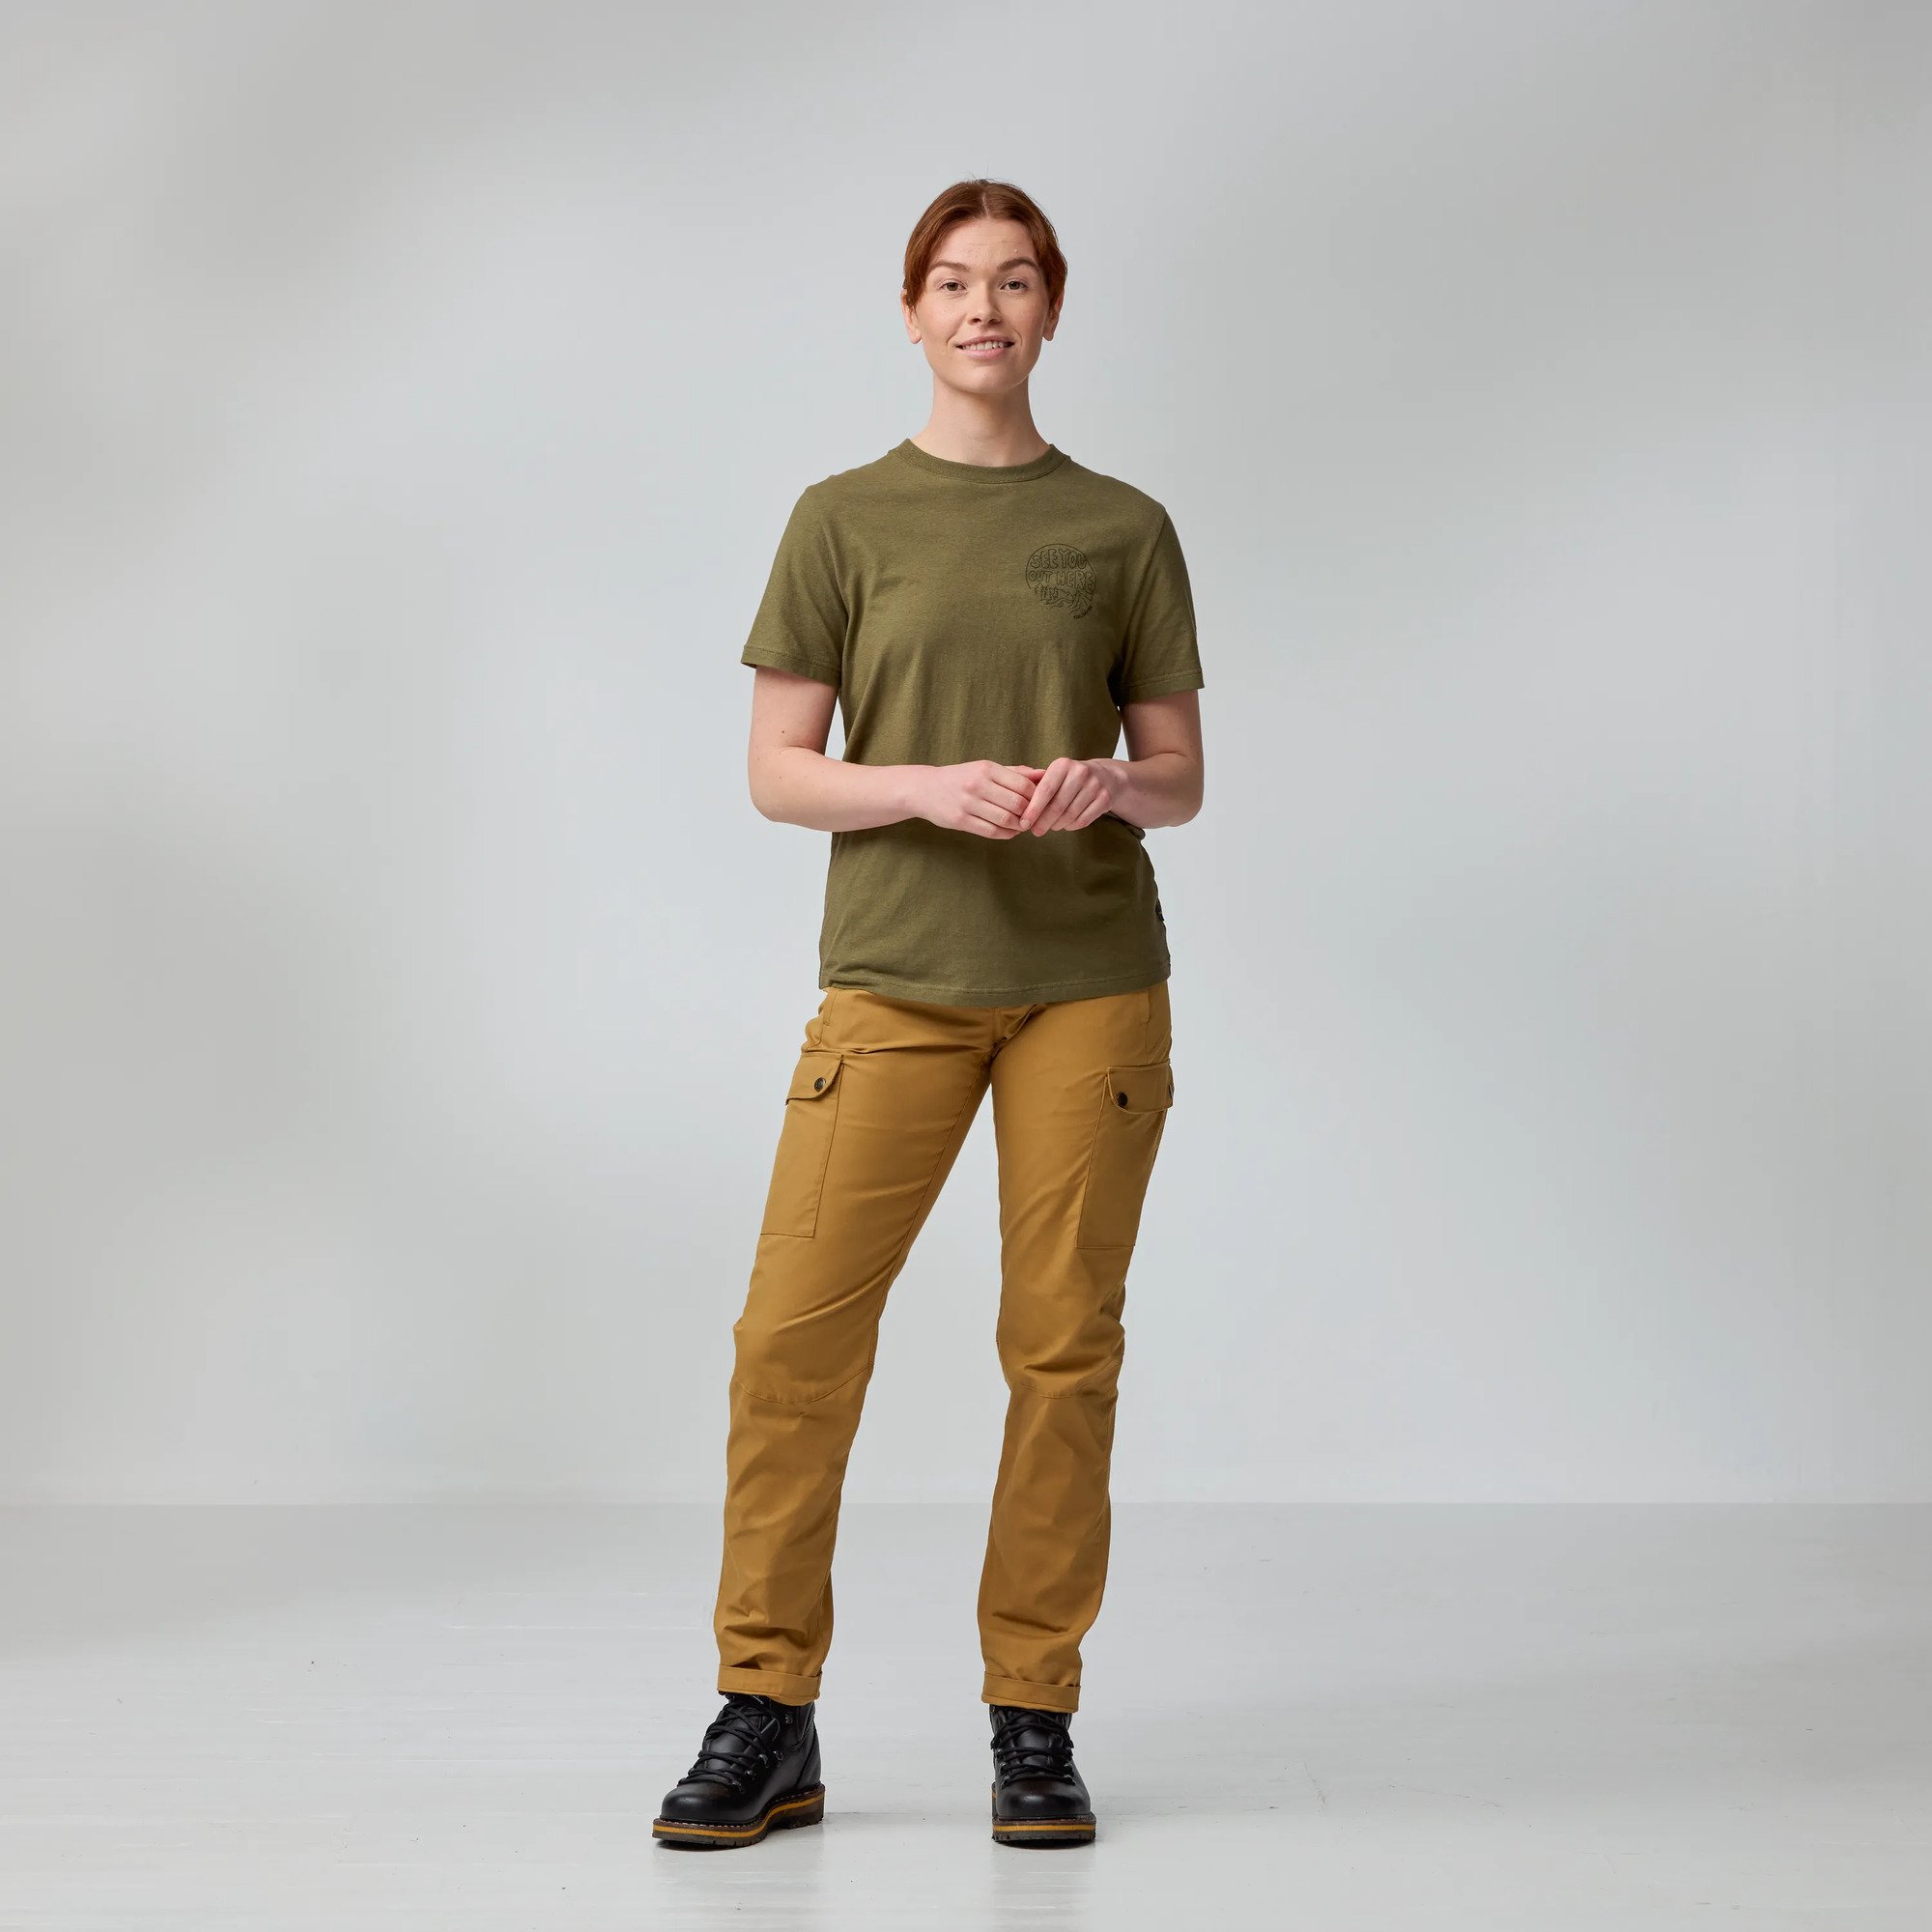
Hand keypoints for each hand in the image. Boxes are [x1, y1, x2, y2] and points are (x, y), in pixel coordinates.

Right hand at [908, 760, 1040, 838]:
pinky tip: (1009, 832)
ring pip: (1005, 820)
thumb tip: (1043, 774)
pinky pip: (991, 831)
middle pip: (1017, 804)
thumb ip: (1015, 773)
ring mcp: (967, 803)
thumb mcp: (985, 769)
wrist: (925, 789)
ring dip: (1018, 826)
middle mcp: (977, 784)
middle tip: (1032, 818)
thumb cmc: (961, 778)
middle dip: (1029, 814)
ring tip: (1021, 825)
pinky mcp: (960, 820)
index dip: (1036, 797)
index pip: (1023, 785)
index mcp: (986, 769)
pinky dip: (1006, 834)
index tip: (1038, 803)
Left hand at [1010, 758, 1116, 833]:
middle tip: (1035, 831)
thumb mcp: (1054, 775)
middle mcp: (1080, 772)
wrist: (1105, 776)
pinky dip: (1071, 826)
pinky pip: (1083, 820)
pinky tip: (1065, 824)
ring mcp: (1095, 786)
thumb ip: (1036, 787)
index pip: (1045, 790)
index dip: (1033, 809)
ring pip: (1070, 815)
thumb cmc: (1069, 779)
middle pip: (1057, 806)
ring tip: (1050, 826)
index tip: (1023, 823)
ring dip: (1056, 825)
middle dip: (1043, 822)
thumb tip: (1016, 809)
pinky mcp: (1105, 799)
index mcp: (1063, 765)